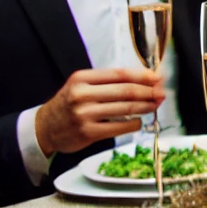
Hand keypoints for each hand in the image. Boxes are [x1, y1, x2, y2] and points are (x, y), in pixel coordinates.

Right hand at [34, 68, 165, 156]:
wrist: (44, 128)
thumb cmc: (68, 105)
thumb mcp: (80, 86)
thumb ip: (107, 82)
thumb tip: (143, 80)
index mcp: (81, 79)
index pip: (119, 74)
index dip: (142, 75)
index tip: (157, 77)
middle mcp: (82, 95)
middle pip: (126, 91)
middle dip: (149, 91)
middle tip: (162, 93)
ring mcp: (85, 114)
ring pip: (126, 109)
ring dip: (146, 106)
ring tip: (155, 105)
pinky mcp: (89, 132)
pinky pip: (121, 127)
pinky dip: (135, 123)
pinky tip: (139, 121)